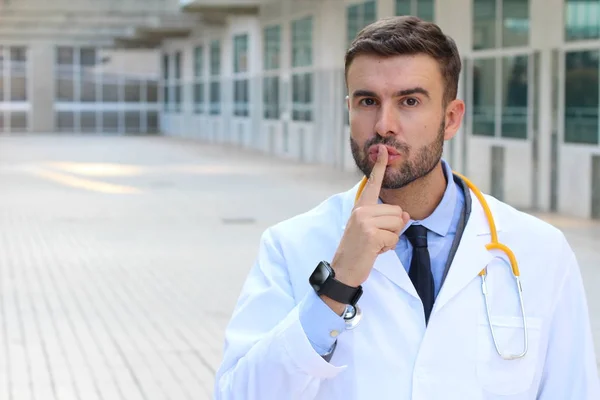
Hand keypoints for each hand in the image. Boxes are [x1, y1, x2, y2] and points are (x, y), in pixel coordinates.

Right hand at [330, 144, 409, 287]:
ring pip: (397, 224)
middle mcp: (361, 211)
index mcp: (360, 207)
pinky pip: (394, 239)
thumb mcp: (372, 231)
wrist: (343, 270)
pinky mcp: (370, 234)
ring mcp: (364, 221)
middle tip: (375, 239)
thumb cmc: (358, 251)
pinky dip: (388, 248)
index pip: (373, 184)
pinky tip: (373, 251)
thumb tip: (406, 216)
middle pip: (397, 212)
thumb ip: (388, 220)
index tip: (383, 149)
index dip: (379, 167)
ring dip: (390, 239)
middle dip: (393, 229)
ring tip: (374, 245)